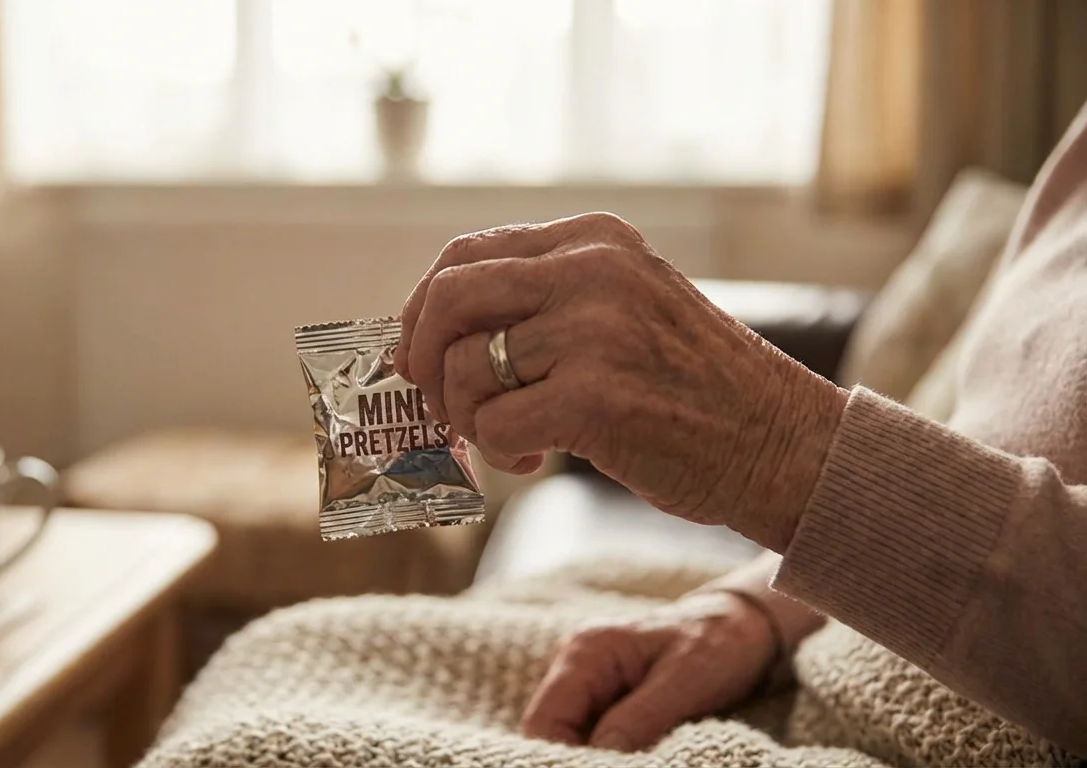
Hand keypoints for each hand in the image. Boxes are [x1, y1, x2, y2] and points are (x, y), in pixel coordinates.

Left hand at [396, 213, 847, 549]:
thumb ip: (541, 304)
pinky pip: (493, 425)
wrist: (784, 446)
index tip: (415, 357)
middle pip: (449, 298)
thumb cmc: (692, 390)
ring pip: (466, 369)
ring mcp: (595, 331)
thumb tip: (424, 338)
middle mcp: (593, 271)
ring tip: (515, 441)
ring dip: (470, 420)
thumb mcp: (623, 311)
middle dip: (425, 361)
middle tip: (441, 408)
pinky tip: (537, 460)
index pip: (465, 255)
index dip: (421, 311)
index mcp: (596, 241)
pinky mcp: (595, 397)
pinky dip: (499, 453)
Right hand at [522, 591, 776, 750]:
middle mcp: (576, 663)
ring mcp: (589, 681)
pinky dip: (611, 753)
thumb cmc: (718, 643)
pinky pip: (593, 735)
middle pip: (552, 730)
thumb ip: (639, 718)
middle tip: (628, 766)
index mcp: (586, 651)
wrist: (741, 627)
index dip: (561, 755)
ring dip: (597, 757)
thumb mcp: (685, 682)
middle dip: (580, 758)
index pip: (545, 718)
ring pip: (571, 736)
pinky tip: (637, 756)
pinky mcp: (605, 698)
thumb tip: (600, 754)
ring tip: (639, 759)